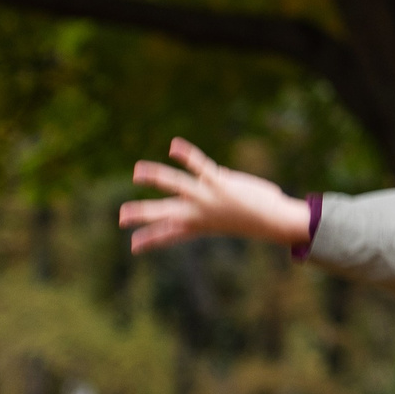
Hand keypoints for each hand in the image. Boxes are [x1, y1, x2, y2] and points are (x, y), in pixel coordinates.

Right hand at [118, 139, 312, 253]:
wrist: (273, 221)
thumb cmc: (254, 219)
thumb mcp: (227, 218)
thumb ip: (212, 205)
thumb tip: (212, 184)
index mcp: (198, 225)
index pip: (169, 235)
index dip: (150, 240)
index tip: (134, 247)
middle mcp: (198, 213)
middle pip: (163, 214)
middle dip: (141, 215)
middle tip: (121, 217)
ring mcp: (206, 198)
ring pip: (176, 185)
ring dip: (156, 176)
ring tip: (138, 170)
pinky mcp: (219, 183)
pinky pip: (199, 165)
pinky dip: (186, 154)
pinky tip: (174, 145)